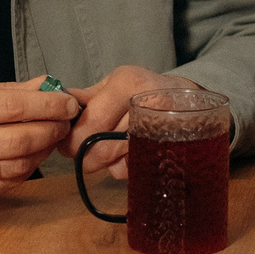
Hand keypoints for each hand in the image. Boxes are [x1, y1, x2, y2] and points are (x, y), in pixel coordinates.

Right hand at [0, 77, 79, 208]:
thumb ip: (6, 91)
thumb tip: (48, 85)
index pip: (12, 107)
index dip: (47, 104)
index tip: (68, 101)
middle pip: (19, 140)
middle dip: (52, 128)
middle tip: (66, 120)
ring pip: (18, 166)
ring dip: (43, 150)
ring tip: (51, 136)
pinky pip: (8, 184)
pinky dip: (27, 168)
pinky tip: (31, 155)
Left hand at [63, 66, 202, 177]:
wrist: (194, 101)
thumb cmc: (150, 91)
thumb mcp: (120, 83)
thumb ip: (89, 96)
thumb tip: (60, 106)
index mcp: (129, 84)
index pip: (89, 124)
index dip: (71, 140)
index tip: (66, 145)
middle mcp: (147, 105)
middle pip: (100, 148)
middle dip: (85, 157)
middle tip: (82, 155)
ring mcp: (163, 131)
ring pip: (115, 164)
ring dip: (104, 163)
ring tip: (108, 151)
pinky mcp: (171, 152)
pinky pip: (132, 171)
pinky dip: (123, 168)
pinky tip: (129, 155)